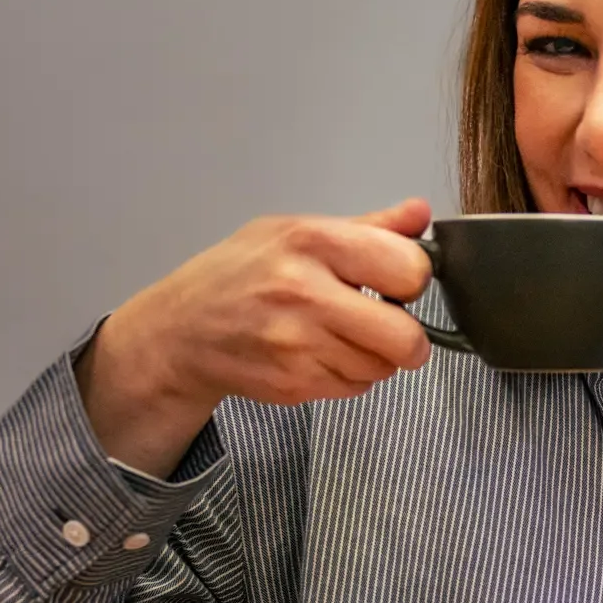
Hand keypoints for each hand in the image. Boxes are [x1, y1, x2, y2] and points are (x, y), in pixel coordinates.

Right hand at [77, 197, 434, 476]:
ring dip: (374, 358)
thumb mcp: (296, 231)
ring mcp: (298, 344)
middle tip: (393, 328)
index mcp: (311, 241)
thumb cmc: (240, 274)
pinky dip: (348, 377)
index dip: (413, 280)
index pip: (408, 268)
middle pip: (404, 337)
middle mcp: (304, 292)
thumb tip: (419, 214)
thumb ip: (367, 228)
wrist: (183, 329)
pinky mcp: (294, 383)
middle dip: (409, 338)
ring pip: (382, 368)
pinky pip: (355, 388)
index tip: (399, 282)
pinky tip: (319, 354)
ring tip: (339, 336)